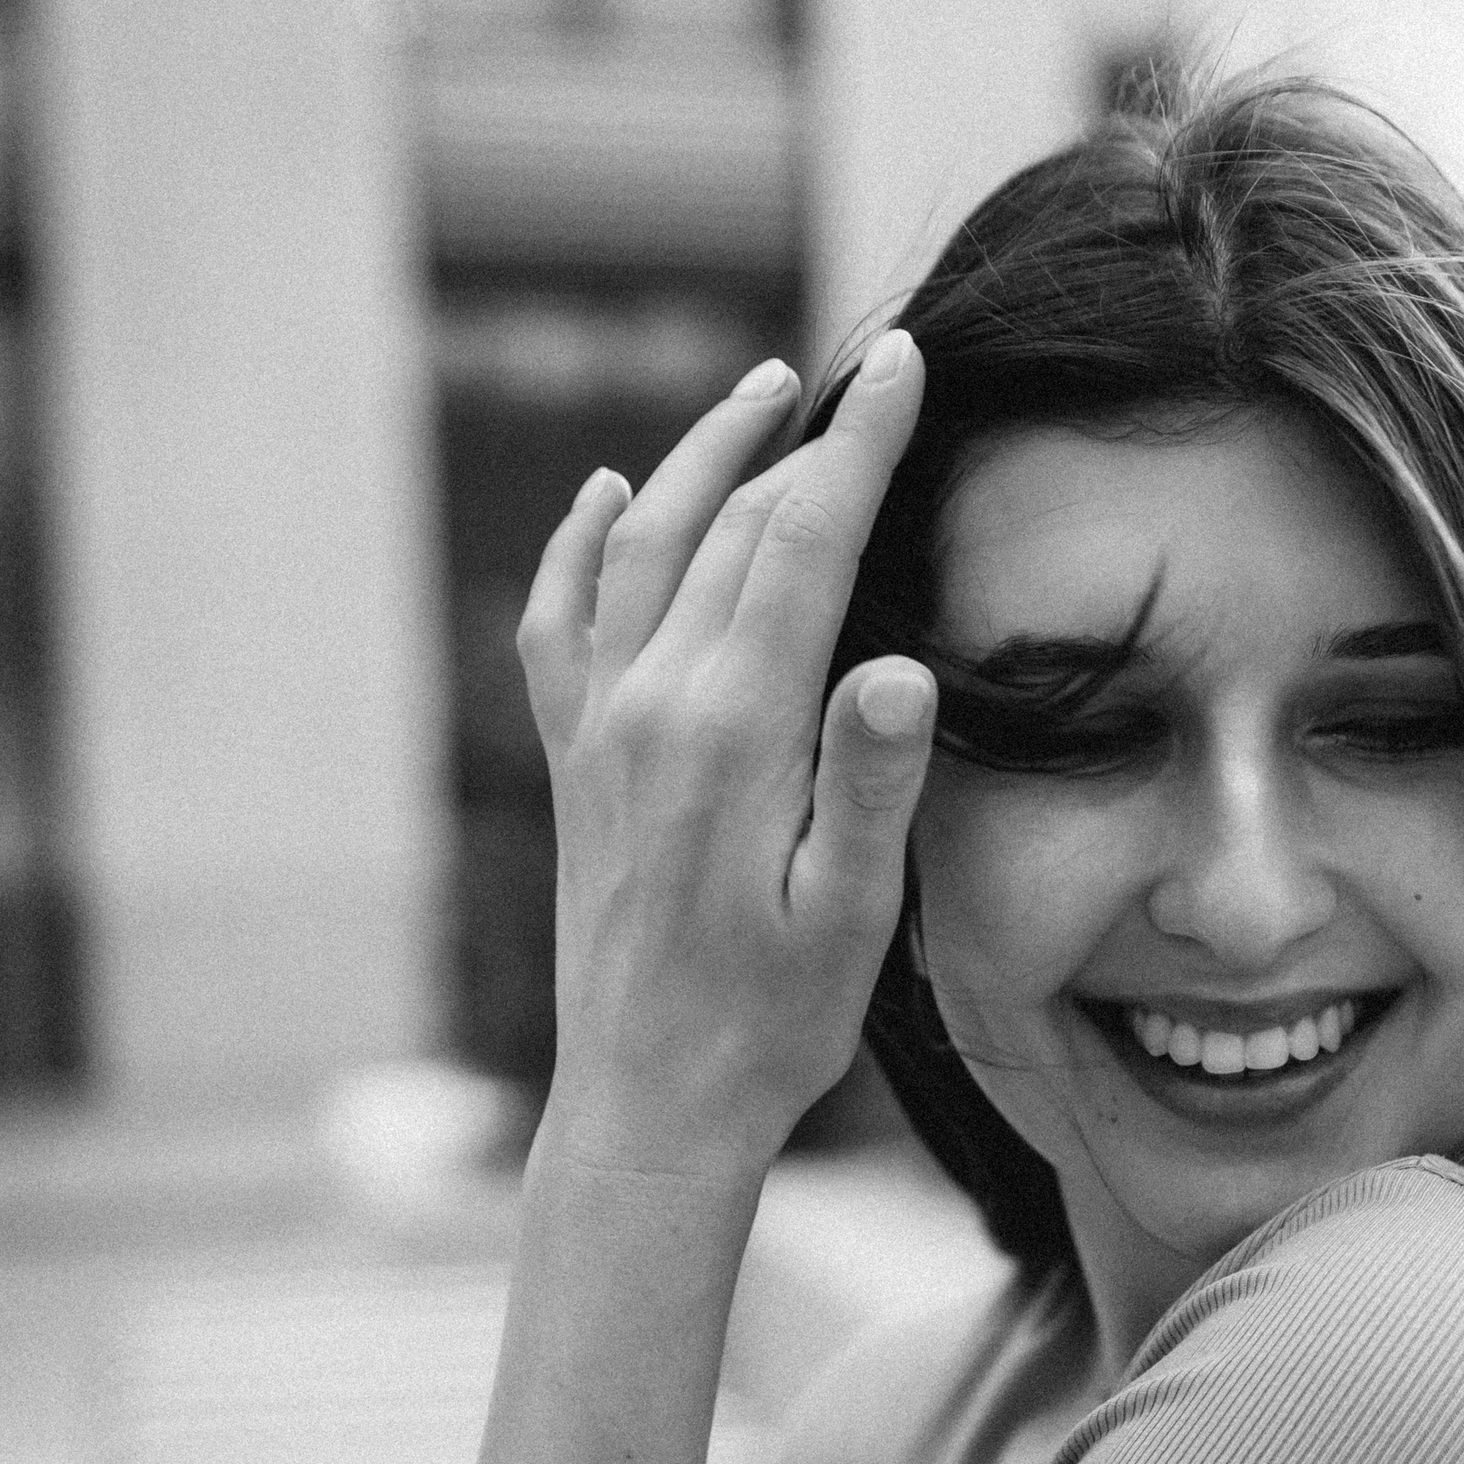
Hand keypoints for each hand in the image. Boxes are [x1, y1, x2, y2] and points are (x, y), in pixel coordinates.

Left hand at [516, 335, 935, 1181]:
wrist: (648, 1104)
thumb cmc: (770, 1022)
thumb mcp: (852, 918)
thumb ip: (873, 783)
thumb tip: (900, 665)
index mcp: (734, 732)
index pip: (805, 543)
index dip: (861, 443)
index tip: (905, 359)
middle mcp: (652, 705)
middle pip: (729, 525)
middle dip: (804, 432)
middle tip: (865, 364)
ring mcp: (599, 727)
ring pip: (640, 546)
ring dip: (702, 458)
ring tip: (762, 391)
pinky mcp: (574, 761)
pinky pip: (558, 620)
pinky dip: (581, 543)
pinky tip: (609, 497)